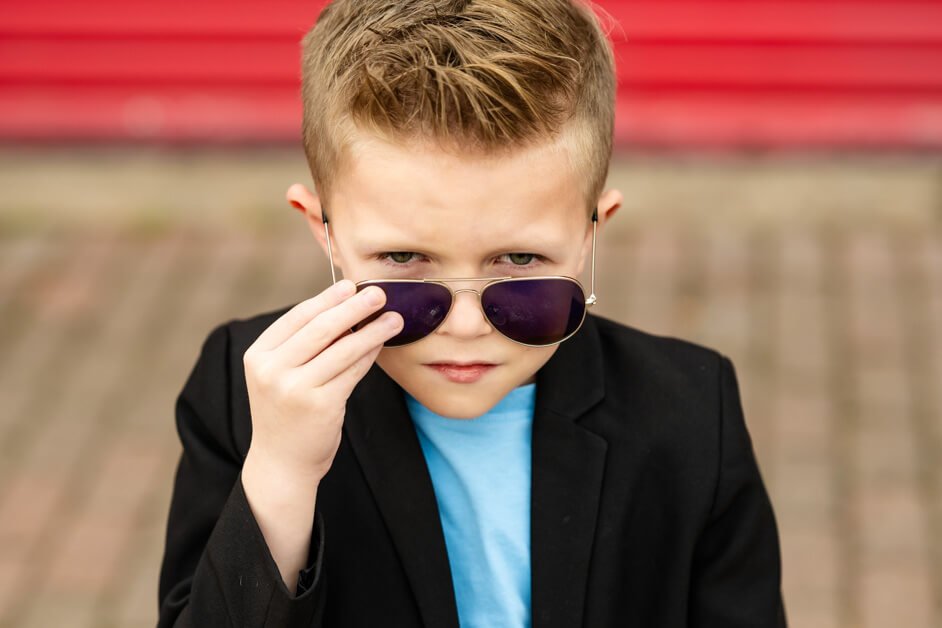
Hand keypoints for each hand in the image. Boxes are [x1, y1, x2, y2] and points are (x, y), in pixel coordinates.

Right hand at [242, 279, 401, 482]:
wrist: (282, 462)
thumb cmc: (286, 412)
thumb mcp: (280, 375)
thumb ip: (301, 345)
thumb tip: (344, 307)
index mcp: (259, 355)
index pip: (297, 317)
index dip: (327, 299)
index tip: (350, 286)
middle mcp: (273, 370)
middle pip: (321, 328)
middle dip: (353, 307)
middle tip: (379, 294)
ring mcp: (295, 389)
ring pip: (342, 349)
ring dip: (372, 330)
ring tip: (393, 319)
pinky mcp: (321, 405)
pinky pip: (353, 371)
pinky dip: (370, 355)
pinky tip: (382, 344)